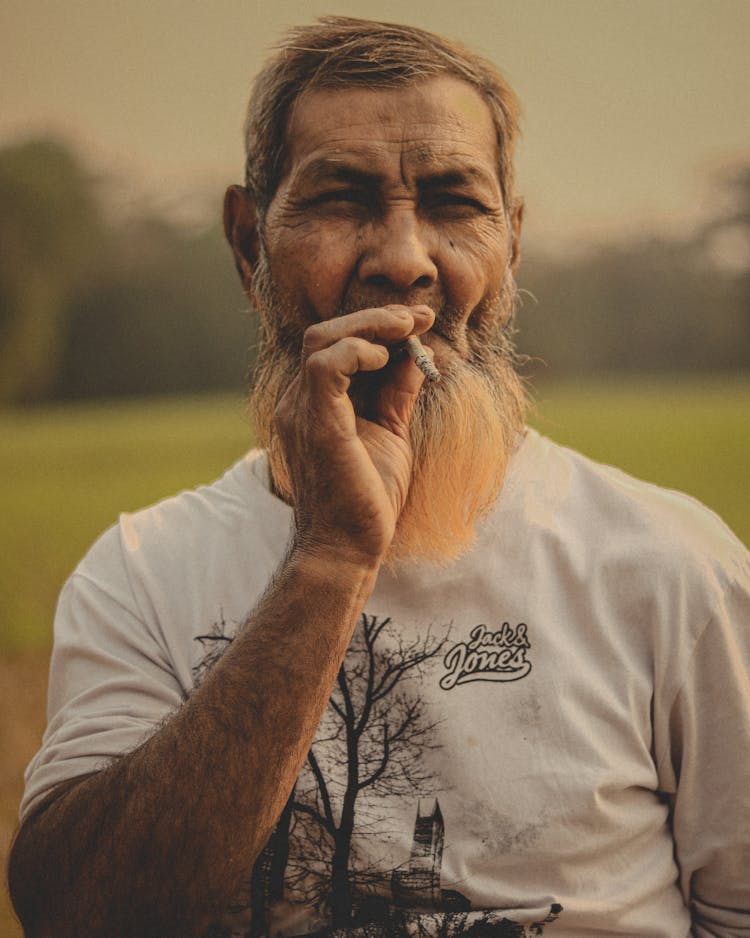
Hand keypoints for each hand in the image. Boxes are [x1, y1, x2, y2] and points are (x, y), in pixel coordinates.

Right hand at [274, 304, 434, 566]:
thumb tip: (417, 354)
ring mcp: (302, 411)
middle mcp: (300, 402)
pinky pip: (325, 365)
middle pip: (324, 333)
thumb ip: (396, 392)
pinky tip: (386, 358)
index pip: (336, 346)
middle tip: (420, 317)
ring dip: (369, 326)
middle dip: (376, 318)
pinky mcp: (315, 423)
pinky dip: (358, 351)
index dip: (377, 326)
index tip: (420, 322)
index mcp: (314, 404)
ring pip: (321, 339)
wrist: (347, 549)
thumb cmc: (367, 499)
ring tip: (406, 329)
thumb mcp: (390, 432)